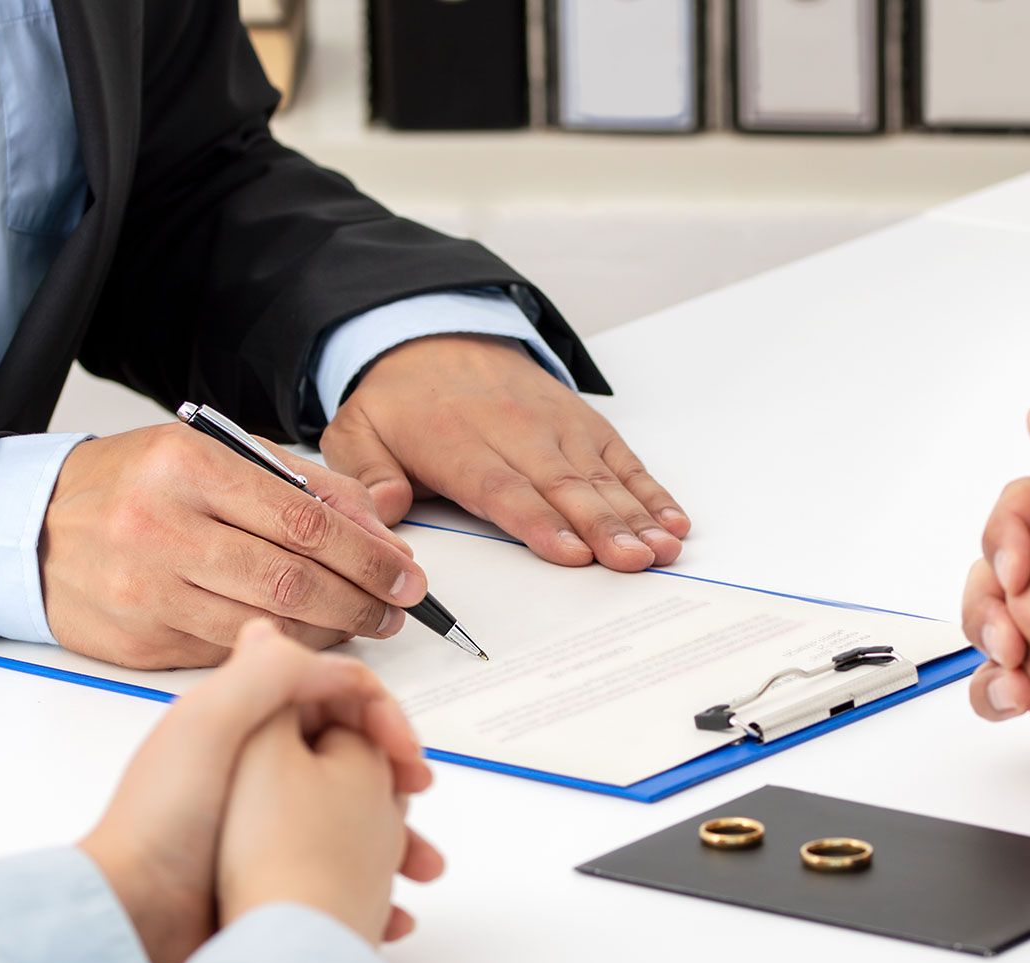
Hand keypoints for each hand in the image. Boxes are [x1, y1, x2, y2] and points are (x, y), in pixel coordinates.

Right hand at [41, 423, 428, 668]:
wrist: (27, 529)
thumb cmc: (133, 486)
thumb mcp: (213, 455)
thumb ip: (304, 484)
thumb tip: (384, 523)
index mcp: (187, 466)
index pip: (305, 520)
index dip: (369, 556)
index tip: (407, 575)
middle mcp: (162, 526)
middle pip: (292, 579)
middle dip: (360, 600)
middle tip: (395, 609)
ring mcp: (146, 590)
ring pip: (265, 625)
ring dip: (327, 632)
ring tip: (358, 624)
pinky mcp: (139, 641)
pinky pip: (228, 652)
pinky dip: (275, 650)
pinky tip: (300, 638)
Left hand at [78, 621, 433, 962]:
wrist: (130, 920)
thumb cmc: (161, 823)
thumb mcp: (211, 723)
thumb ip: (268, 674)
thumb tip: (329, 661)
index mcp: (242, 720)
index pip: (332, 696)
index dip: (380, 717)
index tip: (407, 759)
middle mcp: (255, 766)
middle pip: (349, 754)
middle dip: (395, 779)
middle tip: (416, 804)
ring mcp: (262, 824)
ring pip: (352, 818)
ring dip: (395, 839)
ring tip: (418, 869)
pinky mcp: (266, 875)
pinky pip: (337, 874)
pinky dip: (371, 888)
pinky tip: (388, 911)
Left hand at [322, 334, 690, 570]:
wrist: (432, 336)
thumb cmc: (399, 402)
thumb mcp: (357, 431)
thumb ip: (367, 474)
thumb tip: (384, 510)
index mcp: (457, 442)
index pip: (502, 488)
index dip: (539, 522)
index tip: (571, 552)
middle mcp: (514, 431)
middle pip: (563, 485)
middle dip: (602, 525)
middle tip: (632, 560)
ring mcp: (555, 426)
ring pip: (599, 474)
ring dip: (635, 513)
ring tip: (662, 548)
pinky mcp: (582, 423)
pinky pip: (621, 458)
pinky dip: (650, 490)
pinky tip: (672, 520)